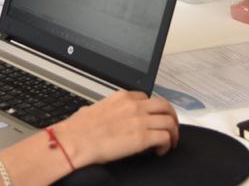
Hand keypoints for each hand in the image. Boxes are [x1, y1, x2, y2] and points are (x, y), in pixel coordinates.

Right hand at [50, 91, 178, 167]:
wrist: (75, 141)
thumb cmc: (78, 129)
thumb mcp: (91, 110)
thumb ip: (102, 109)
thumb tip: (98, 114)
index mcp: (122, 97)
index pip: (147, 97)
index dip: (153, 109)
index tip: (153, 119)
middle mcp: (134, 106)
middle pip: (164, 105)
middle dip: (171, 117)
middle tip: (171, 128)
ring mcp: (140, 121)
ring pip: (170, 121)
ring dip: (173, 133)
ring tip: (170, 143)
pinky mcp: (142, 138)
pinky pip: (165, 137)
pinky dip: (168, 145)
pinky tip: (161, 151)